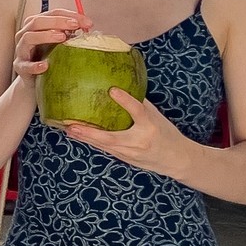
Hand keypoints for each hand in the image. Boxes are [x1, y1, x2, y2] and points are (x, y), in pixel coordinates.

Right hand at [15, 10, 91, 85]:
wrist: (35, 80)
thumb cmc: (48, 57)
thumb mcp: (59, 43)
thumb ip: (70, 34)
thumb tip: (88, 27)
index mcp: (37, 25)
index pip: (52, 13)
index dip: (69, 15)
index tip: (86, 22)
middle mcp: (26, 34)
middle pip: (37, 21)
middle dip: (57, 21)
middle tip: (74, 25)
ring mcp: (21, 50)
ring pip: (28, 37)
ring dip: (45, 35)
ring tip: (62, 38)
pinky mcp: (20, 67)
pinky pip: (25, 65)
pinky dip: (35, 65)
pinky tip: (45, 66)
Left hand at [62, 88, 189, 176]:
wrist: (177, 160)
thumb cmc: (167, 135)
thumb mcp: (157, 117)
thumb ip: (141, 104)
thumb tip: (122, 86)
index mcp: (151, 127)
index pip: (138, 111)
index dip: (126, 100)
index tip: (113, 90)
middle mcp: (140, 141)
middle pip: (111, 138)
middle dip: (89, 133)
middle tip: (71, 125)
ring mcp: (131, 153)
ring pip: (104, 146)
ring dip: (85, 138)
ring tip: (69, 130)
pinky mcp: (126, 158)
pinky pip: (106, 149)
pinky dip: (92, 142)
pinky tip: (80, 136)